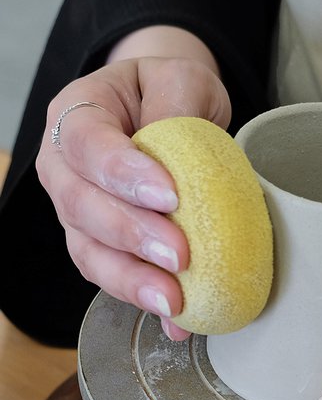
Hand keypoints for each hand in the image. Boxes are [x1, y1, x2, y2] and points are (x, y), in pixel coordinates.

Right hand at [36, 47, 230, 340]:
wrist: (167, 114)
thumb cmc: (169, 94)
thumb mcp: (180, 78)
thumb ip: (177, 107)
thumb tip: (179, 159)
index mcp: (76, 112)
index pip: (87, 143)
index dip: (121, 172)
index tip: (170, 196)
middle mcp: (62, 167)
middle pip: (80, 205)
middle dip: (130, 234)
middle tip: (179, 255)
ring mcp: (76, 213)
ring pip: (89, 252)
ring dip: (131, 280)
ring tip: (174, 299)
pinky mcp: (98, 248)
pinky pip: (111, 278)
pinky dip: (144, 300)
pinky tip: (177, 320)